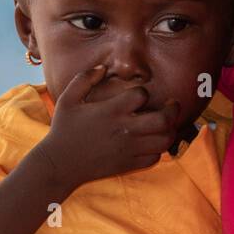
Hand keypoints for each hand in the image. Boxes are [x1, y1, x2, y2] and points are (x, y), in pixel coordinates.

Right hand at [33, 64, 180, 193]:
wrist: (60, 164)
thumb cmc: (64, 129)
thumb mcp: (67, 99)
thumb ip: (84, 78)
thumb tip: (103, 68)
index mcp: (110, 111)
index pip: (141, 95)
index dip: (143, 92)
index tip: (138, 95)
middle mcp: (124, 130)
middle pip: (163, 120)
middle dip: (172, 109)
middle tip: (172, 104)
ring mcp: (128, 149)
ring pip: (164, 140)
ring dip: (170, 130)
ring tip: (167, 123)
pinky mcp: (128, 165)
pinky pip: (155, 158)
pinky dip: (158, 149)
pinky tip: (152, 142)